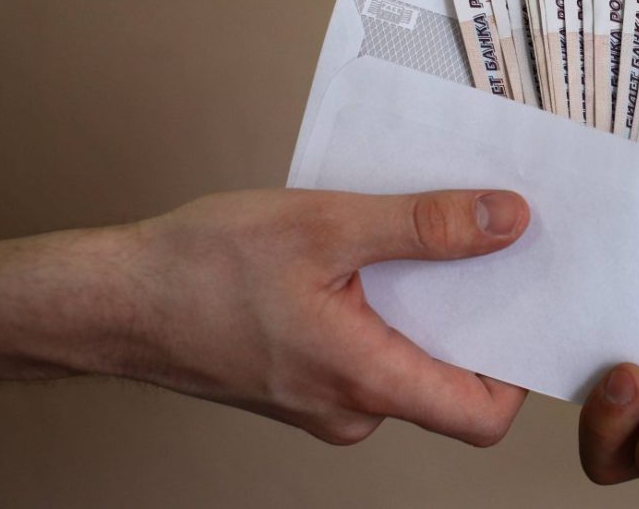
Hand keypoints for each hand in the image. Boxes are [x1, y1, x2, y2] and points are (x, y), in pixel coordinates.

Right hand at [0, 188, 531, 446]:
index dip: (517, 370)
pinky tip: (368, 259)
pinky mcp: (304, 383)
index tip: (525, 307)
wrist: (113, 299)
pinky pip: (368, 354)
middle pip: (448, 381)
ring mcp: (324, 401)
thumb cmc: (199, 269)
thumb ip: (425, 227)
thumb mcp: (326, 225)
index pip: (481, 416)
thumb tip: (506, 222)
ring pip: (405, 362)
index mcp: (364, 380)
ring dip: (423, 308)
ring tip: (419, 243)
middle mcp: (350, 407)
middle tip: (484, 251)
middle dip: (474, 318)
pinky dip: (383, 311)